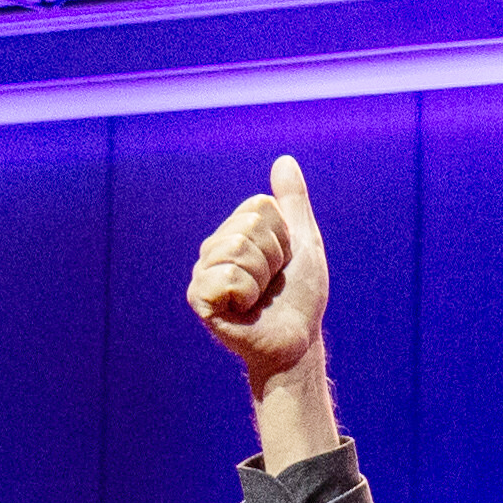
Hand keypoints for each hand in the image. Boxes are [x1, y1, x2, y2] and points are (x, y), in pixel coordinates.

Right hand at [187, 155, 345, 462]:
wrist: (295, 341)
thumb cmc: (299, 297)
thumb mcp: (303, 242)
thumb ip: (292, 201)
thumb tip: (284, 160)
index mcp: (236, 230)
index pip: (259, 208)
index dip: (282, 238)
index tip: (283, 263)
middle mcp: (215, 247)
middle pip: (247, 227)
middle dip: (272, 258)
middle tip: (271, 284)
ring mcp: (204, 271)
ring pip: (237, 249)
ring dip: (261, 278)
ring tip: (259, 297)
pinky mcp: (199, 297)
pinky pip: (226, 276)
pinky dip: (245, 294)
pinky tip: (243, 309)